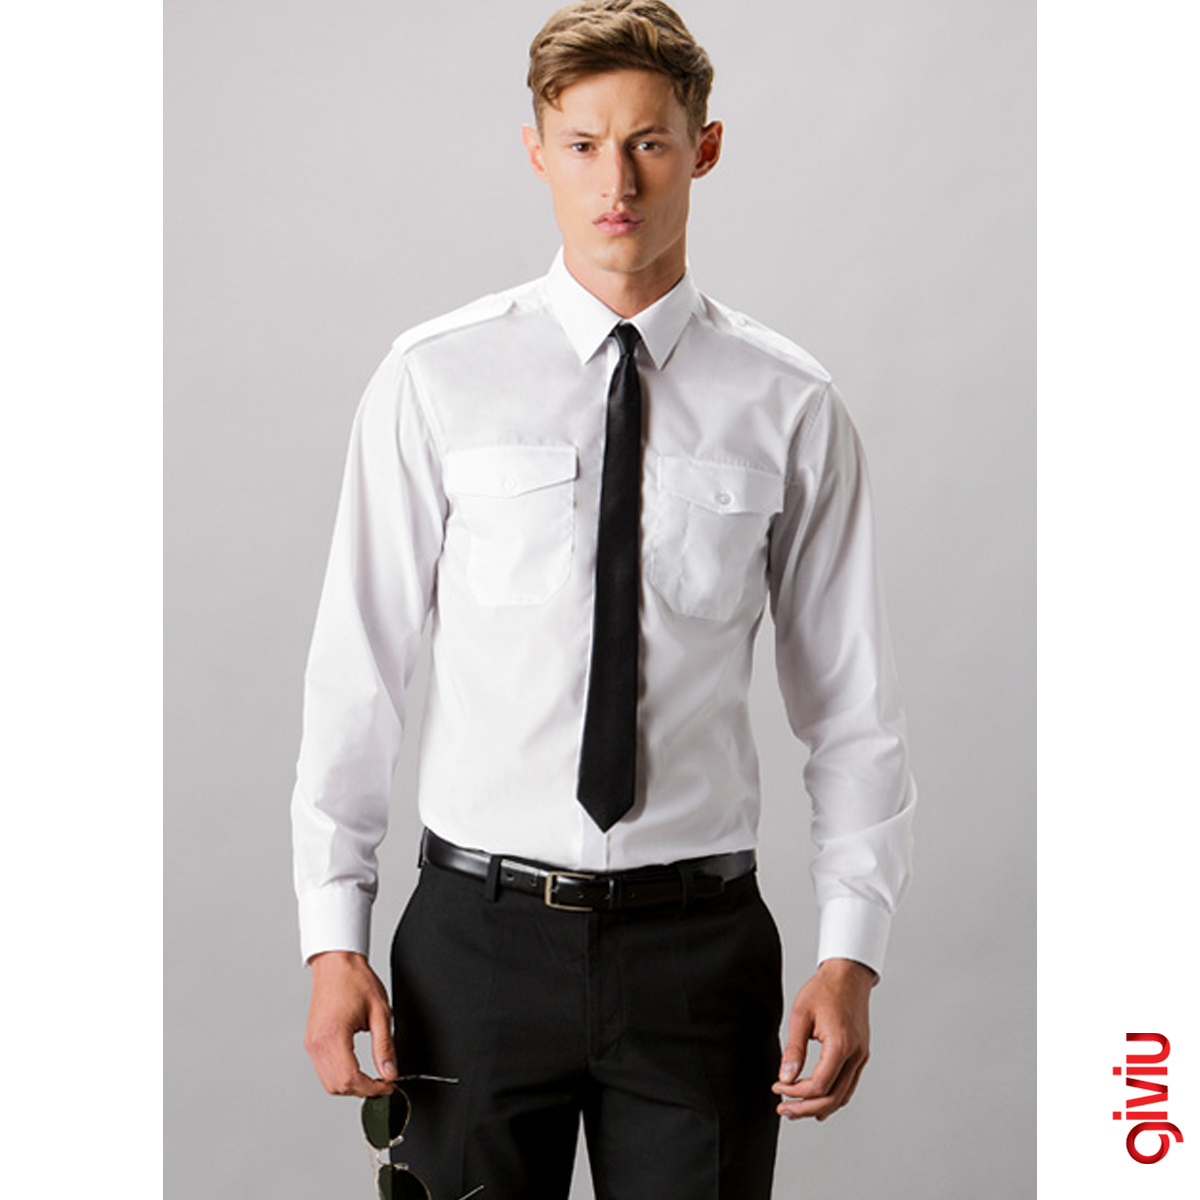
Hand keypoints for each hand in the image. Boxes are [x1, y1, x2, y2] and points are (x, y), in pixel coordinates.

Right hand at [303, 950, 398, 1096]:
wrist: (336, 963)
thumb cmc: (355, 980)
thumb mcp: (380, 1012)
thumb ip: (384, 1046)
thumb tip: (390, 1073)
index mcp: (333, 1035)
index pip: (350, 1078)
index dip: (372, 1088)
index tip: (388, 1085)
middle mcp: (317, 1043)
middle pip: (338, 1086)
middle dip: (362, 1090)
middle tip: (383, 1082)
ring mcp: (311, 1044)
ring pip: (329, 1083)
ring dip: (351, 1086)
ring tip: (371, 1077)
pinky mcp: (310, 1042)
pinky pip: (323, 1071)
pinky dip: (340, 1076)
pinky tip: (357, 1068)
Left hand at [772, 957, 874, 1120]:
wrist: (848, 975)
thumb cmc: (824, 990)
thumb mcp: (801, 1015)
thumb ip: (794, 1049)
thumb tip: (785, 1077)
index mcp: (841, 1045)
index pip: (820, 1085)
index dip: (796, 1093)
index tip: (778, 1088)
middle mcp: (856, 1055)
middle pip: (832, 1098)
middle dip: (805, 1108)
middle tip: (783, 1110)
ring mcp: (861, 1057)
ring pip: (842, 1096)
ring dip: (819, 1107)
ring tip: (795, 1110)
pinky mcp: (861, 1055)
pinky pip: (848, 1085)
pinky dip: (833, 1098)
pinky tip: (818, 1103)